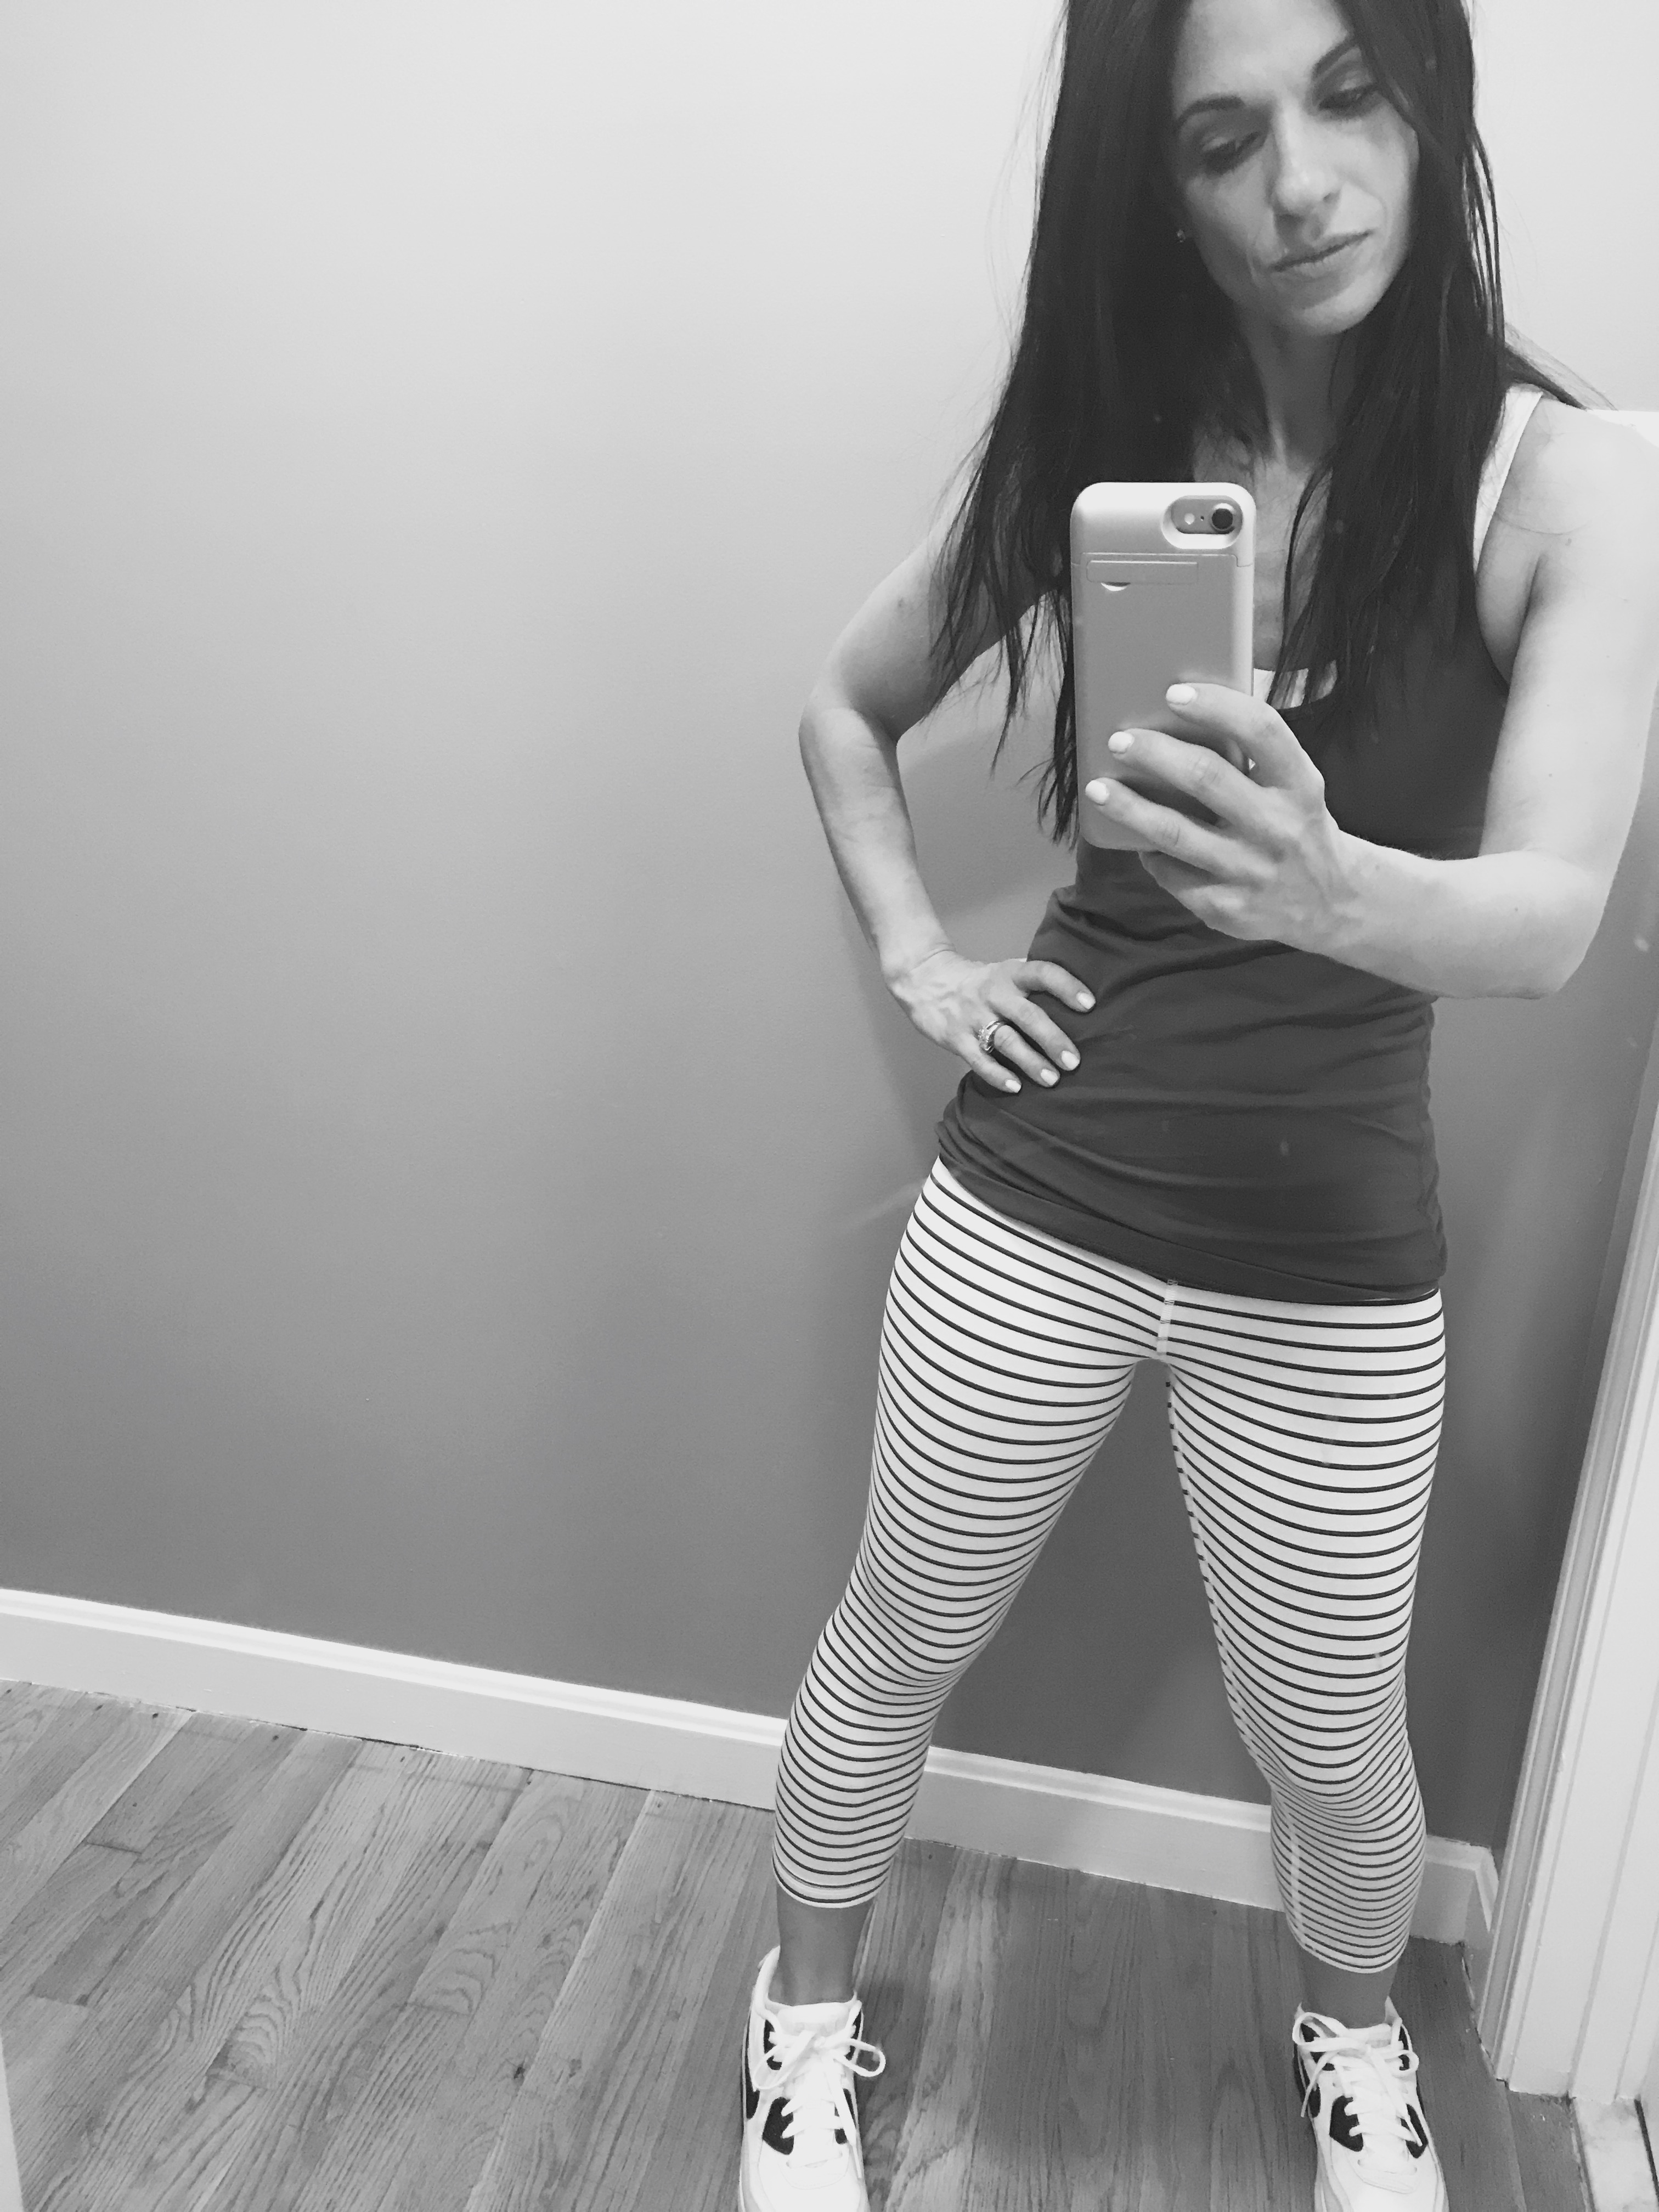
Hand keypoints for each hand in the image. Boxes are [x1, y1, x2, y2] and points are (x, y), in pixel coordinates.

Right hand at [889, 946, 1094, 1092]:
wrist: (925, 980)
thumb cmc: (978, 981)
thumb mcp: (1005, 972)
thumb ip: (1033, 984)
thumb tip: (1081, 1002)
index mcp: (1010, 974)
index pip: (1043, 974)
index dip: (1066, 986)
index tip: (1089, 1004)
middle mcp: (994, 993)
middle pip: (1027, 1015)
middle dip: (1052, 1039)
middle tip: (1073, 1061)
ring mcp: (973, 1016)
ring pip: (1006, 1041)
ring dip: (1030, 1061)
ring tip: (1052, 1080)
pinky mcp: (956, 1038)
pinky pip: (979, 1059)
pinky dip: (997, 1075)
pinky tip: (1015, 1087)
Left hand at [1082, 683, 1354, 950]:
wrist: (1330, 902)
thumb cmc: (1295, 826)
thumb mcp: (1295, 787)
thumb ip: (1255, 758)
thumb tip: (1181, 718)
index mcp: (1299, 784)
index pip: (1261, 731)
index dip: (1216, 706)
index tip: (1174, 693)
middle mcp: (1278, 827)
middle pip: (1206, 778)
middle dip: (1155, 754)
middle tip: (1119, 740)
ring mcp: (1252, 871)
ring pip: (1175, 833)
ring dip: (1129, 807)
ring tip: (1098, 789)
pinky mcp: (1228, 907)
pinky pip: (1173, 875)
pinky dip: (1150, 855)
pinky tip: (1138, 841)